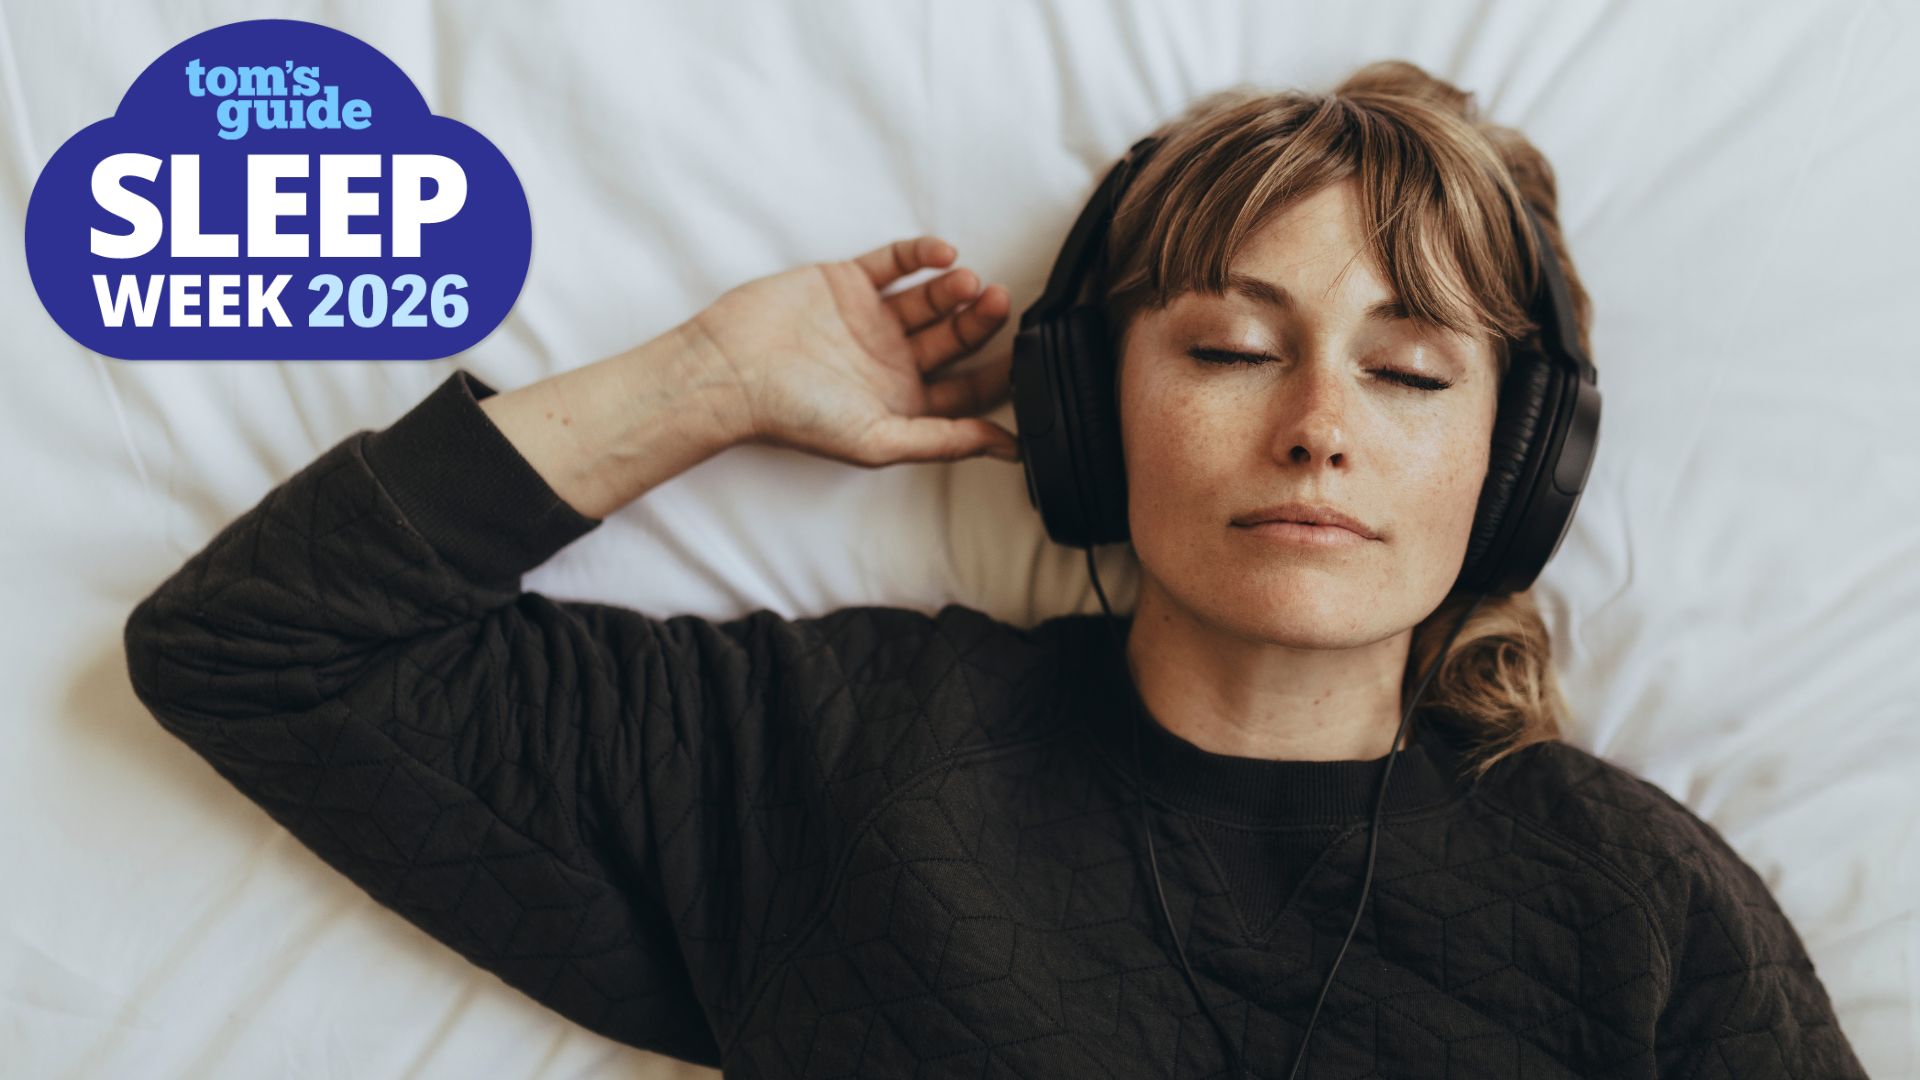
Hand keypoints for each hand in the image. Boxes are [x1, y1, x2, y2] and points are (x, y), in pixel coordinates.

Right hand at [683, 235, 1020, 466]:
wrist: (731, 369)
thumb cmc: (796, 415)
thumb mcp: (879, 441)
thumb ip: (945, 442)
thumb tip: (1007, 450)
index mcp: (903, 403)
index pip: (967, 389)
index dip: (998, 373)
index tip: (1024, 357)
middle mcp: (892, 361)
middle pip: (955, 339)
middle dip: (980, 322)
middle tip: (997, 301)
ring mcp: (872, 319)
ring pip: (931, 298)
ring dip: (954, 288)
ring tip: (967, 281)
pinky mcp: (849, 281)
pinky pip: (896, 262)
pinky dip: (923, 253)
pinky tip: (943, 253)